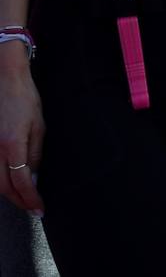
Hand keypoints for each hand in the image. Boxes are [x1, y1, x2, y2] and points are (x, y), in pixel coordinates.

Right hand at [0, 60, 43, 214]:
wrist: (5, 80)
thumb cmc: (25, 99)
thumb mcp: (39, 125)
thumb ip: (35, 154)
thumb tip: (33, 177)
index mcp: (12, 144)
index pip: (21, 181)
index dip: (30, 198)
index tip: (39, 209)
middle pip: (3, 187)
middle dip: (18, 201)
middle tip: (32, 208)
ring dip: (8, 192)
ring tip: (23, 197)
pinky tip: (8, 182)